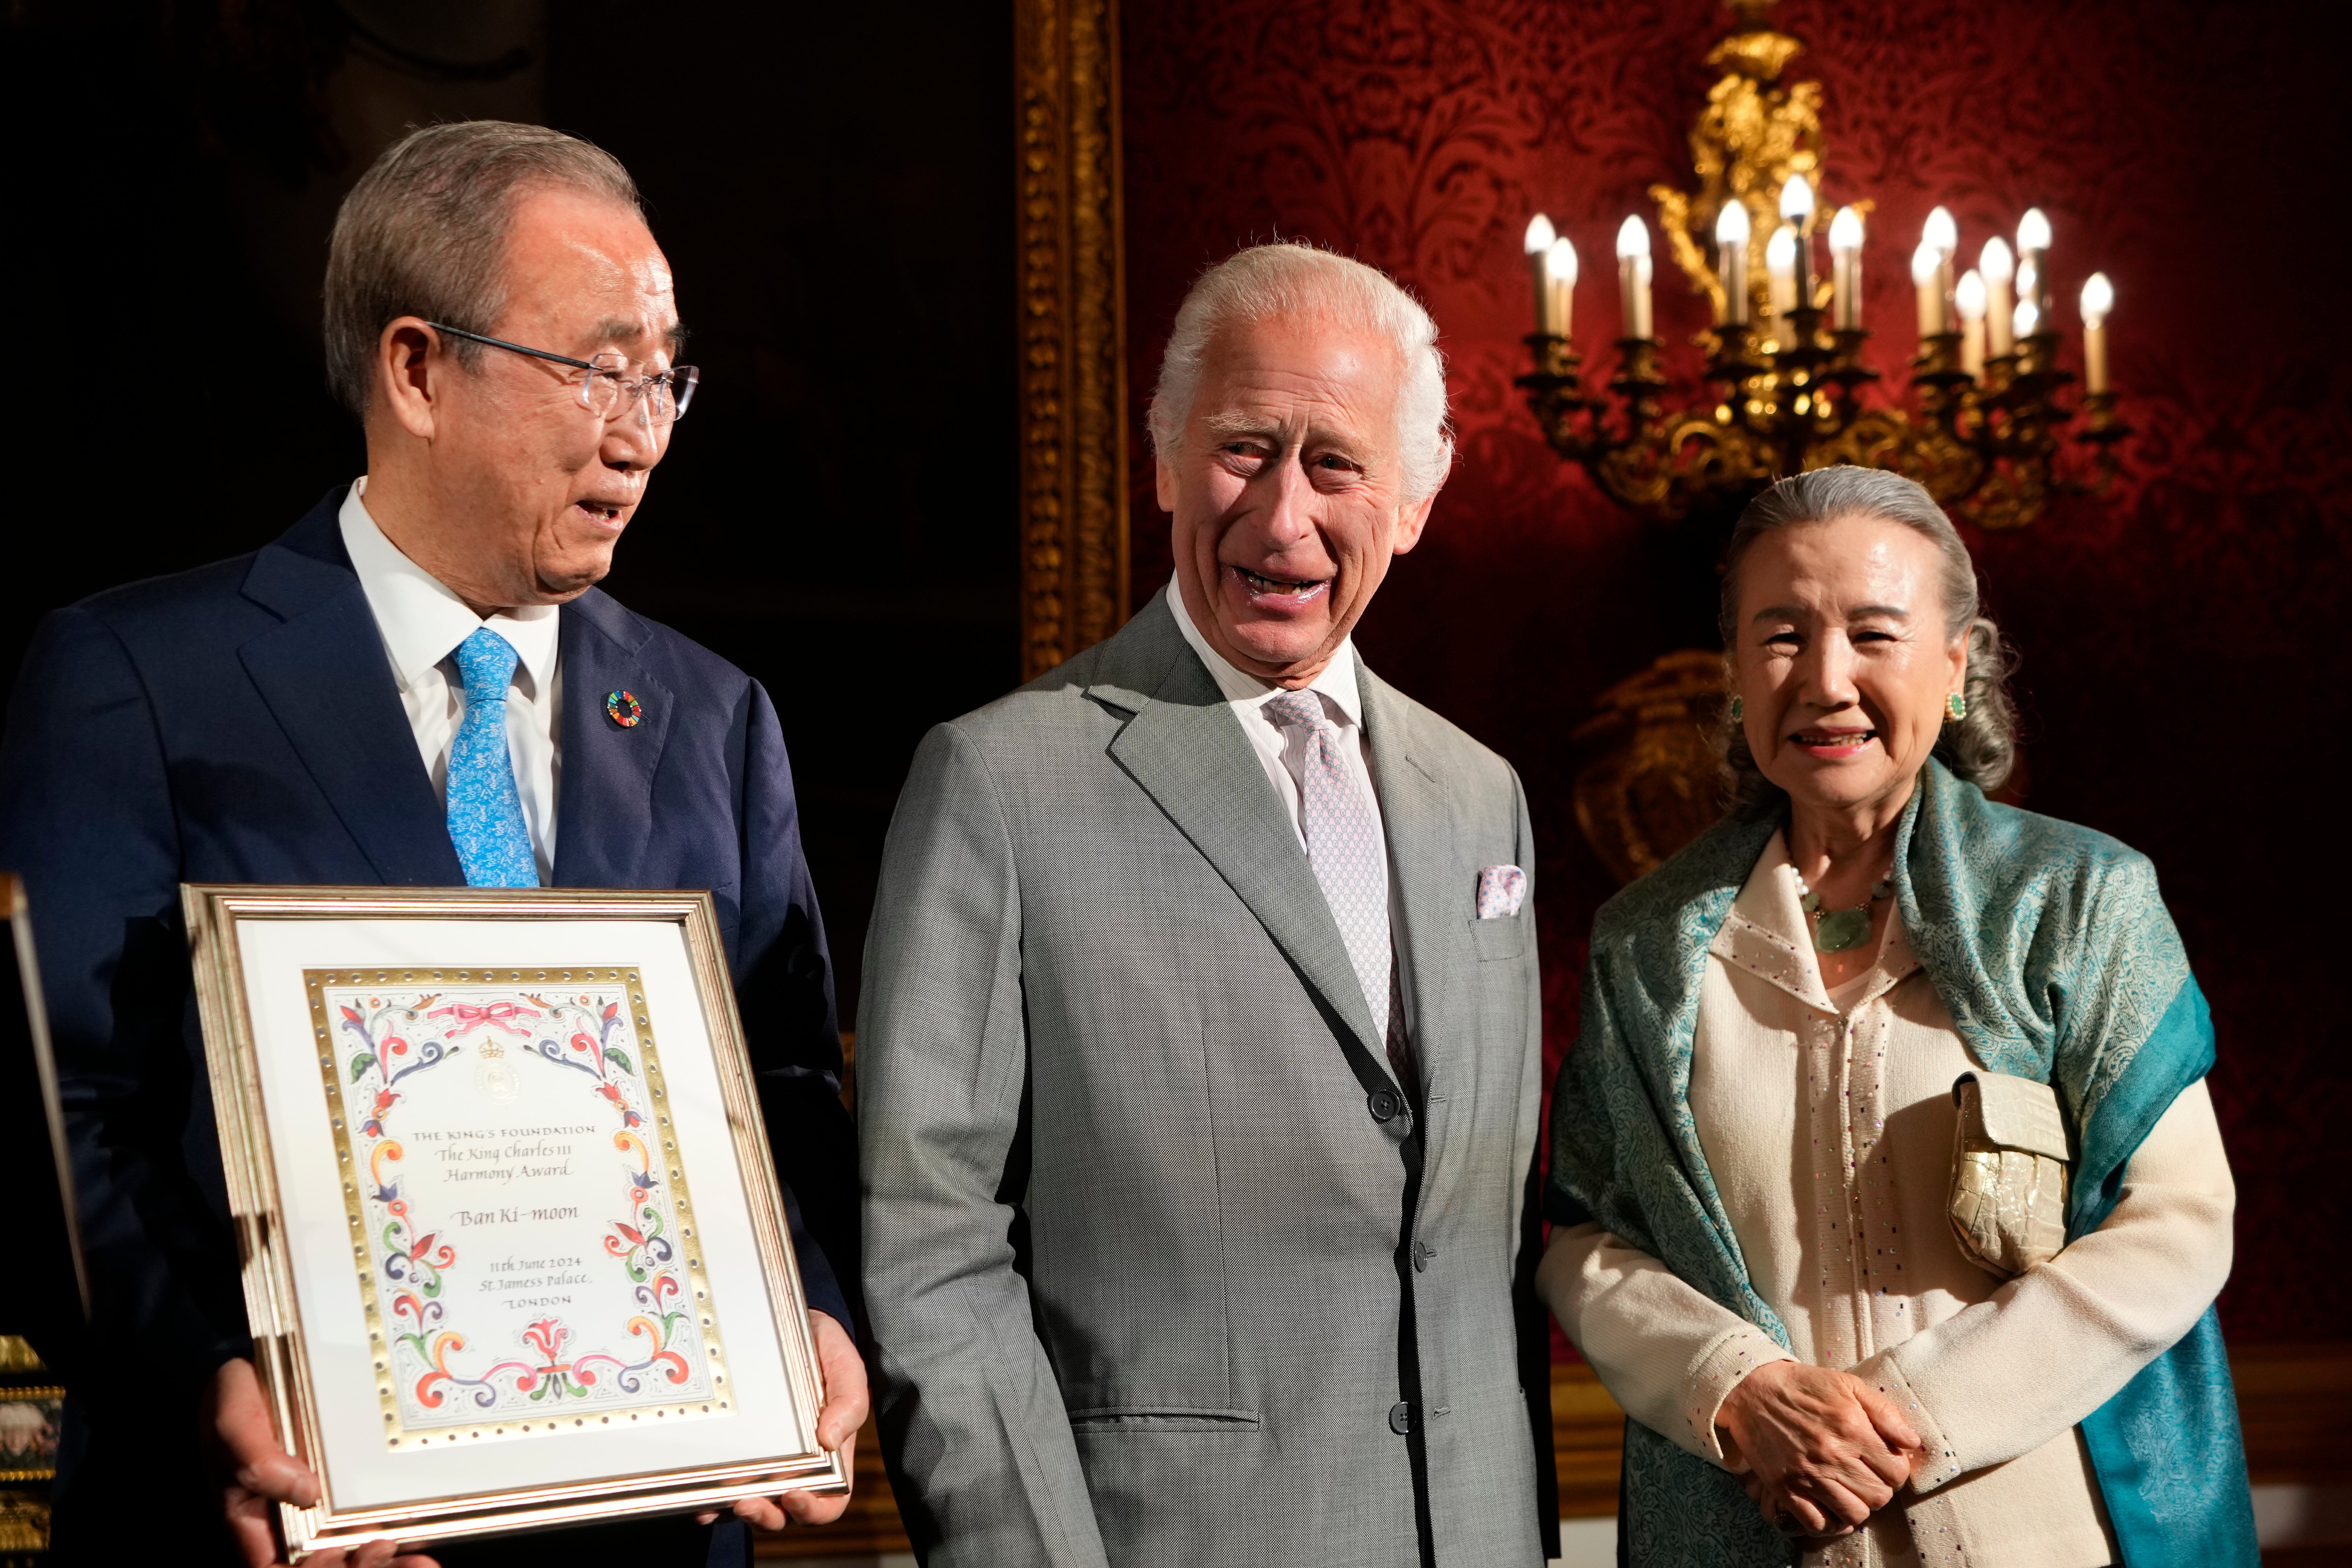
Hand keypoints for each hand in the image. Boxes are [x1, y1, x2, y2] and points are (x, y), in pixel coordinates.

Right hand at [206, 1358, 437, 1567]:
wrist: (267, 1364)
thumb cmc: (236, 1398)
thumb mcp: (232, 1423)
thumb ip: (255, 1458)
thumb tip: (306, 1492)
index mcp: (253, 1517)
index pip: (275, 1567)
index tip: (337, 1557)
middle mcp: (291, 1517)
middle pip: (323, 1565)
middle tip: (385, 1550)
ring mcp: (325, 1501)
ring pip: (353, 1551)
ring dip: (383, 1563)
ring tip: (417, 1563)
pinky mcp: (352, 1483)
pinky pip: (375, 1518)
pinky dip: (400, 1535)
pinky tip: (424, 1550)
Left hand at [698, 1310, 868, 1530]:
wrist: (785, 1324)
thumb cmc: (823, 1349)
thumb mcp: (845, 1367)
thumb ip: (849, 1402)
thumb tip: (831, 1439)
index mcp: (830, 1455)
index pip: (829, 1500)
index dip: (814, 1509)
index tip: (795, 1494)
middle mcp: (795, 1466)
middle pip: (784, 1512)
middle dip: (767, 1516)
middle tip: (749, 1502)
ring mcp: (762, 1463)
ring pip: (751, 1506)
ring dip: (736, 1513)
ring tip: (724, 1501)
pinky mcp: (733, 1453)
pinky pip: (720, 1489)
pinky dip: (710, 1502)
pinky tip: (699, 1501)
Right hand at [1715, 1361, 1920, 1538]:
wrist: (1751, 1389)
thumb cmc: (1803, 1386)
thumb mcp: (1847, 1385)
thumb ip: (1884, 1412)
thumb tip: (1912, 1443)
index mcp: (1852, 1427)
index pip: (1896, 1472)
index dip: (1896, 1470)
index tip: (1884, 1463)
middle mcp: (1832, 1454)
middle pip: (1879, 1496)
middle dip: (1879, 1489)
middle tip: (1866, 1476)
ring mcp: (1807, 1474)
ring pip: (1854, 1514)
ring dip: (1858, 1506)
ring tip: (1850, 1491)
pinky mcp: (1785, 1487)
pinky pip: (1818, 1523)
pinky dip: (1829, 1522)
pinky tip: (1831, 1507)